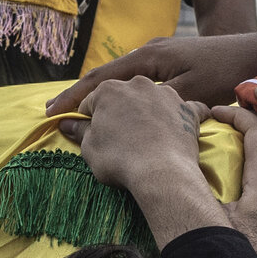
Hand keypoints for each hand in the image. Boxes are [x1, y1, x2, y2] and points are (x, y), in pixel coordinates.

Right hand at [51, 33, 256, 112]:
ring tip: (77, 114)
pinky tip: (113, 107)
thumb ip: (149, 104)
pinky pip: (134, 80)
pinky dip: (118, 93)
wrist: (255, 55)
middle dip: (78, 95)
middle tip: (54, 115)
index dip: (73, 97)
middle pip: (103, 76)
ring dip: (97, 95)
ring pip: (119, 78)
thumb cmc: (224, 75)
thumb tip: (118, 115)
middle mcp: (148, 52)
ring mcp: (158, 56)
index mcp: (147, 58)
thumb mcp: (186, 93)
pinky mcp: (169, 62)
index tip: (51, 114)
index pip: (99, 79)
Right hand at [57, 77, 204, 187]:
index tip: (81, 128)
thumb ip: (81, 132)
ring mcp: (166, 94)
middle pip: (121, 96)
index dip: (83, 115)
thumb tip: (68, 124)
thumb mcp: (91, 148)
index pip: (91, 100)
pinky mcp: (188, 109)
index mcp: (110, 88)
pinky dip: (182, 116)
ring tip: (143, 131)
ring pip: (151, 99)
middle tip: (111, 130)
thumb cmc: (121, 160)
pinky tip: (188, 123)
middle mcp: (139, 83)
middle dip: (114, 111)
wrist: (164, 173)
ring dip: (145, 111)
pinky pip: (184, 109)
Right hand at [210, 102, 256, 257]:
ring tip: (221, 142)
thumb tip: (175, 173)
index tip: (213, 112)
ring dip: (246, 145)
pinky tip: (231, 174)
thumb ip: (200, 193)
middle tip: (216, 122)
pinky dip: (249, 165)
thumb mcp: (214, 224)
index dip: (235, 115)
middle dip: (242, 126)